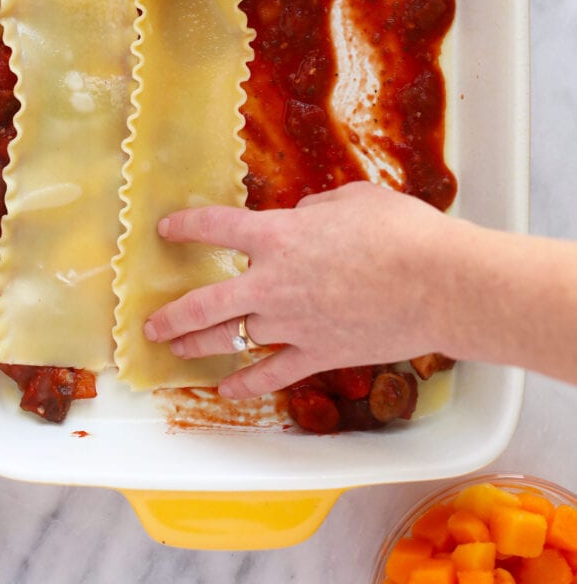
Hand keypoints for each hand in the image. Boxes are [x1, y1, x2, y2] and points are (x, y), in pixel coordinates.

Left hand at [144, 182, 461, 398]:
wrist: (439, 282)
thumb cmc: (400, 230)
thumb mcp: (353, 198)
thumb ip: (316, 207)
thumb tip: (303, 216)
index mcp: (279, 235)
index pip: (216, 228)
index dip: (185, 228)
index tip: (166, 230)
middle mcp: (273, 282)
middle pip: (206, 304)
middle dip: (173, 315)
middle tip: (150, 323)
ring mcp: (292, 324)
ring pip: (231, 341)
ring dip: (198, 347)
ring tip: (176, 351)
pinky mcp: (318, 354)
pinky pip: (272, 374)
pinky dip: (246, 384)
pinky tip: (227, 389)